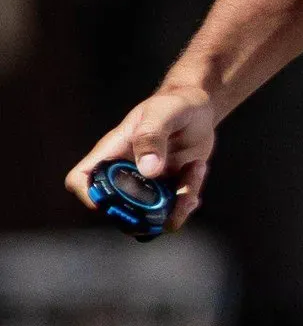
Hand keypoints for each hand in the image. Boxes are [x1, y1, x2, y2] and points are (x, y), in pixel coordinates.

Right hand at [66, 86, 217, 229]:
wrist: (198, 110)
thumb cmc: (172, 106)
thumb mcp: (161, 113)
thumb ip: (151, 137)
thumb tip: (148, 171)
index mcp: (111, 154)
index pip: (81, 179)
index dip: (89, 195)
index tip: (116, 200)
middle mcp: (125, 174)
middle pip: (116, 211)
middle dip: (144, 212)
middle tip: (172, 191)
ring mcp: (146, 186)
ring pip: (148, 219)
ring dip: (175, 207)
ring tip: (194, 171)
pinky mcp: (168, 191)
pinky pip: (174, 211)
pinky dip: (188, 200)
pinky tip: (198, 169)